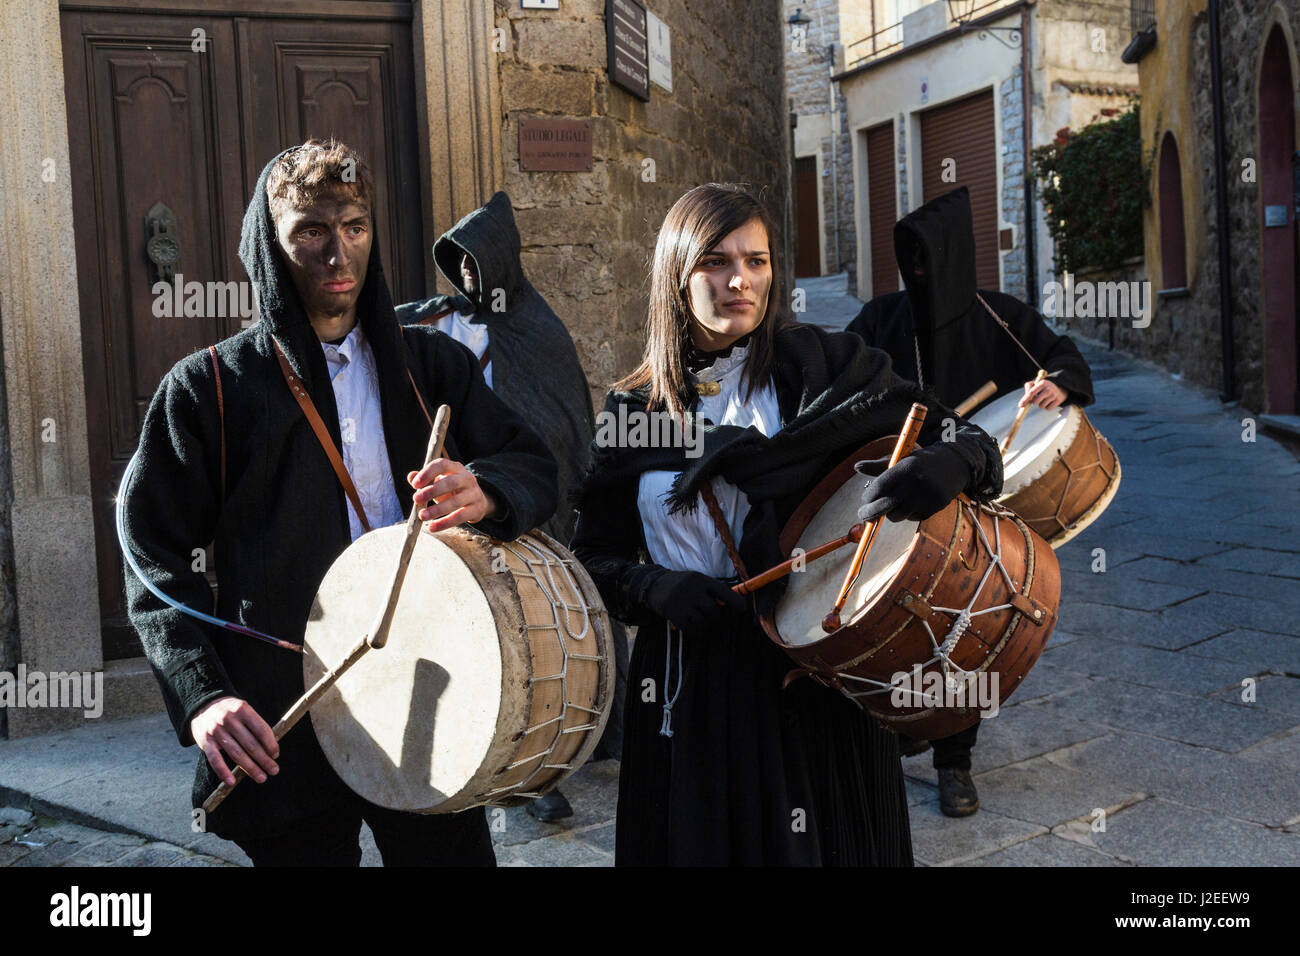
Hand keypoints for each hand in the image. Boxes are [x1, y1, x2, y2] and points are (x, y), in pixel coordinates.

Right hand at [190, 696, 278, 786]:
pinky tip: (232, 781)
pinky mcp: (205, 742)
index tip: (276, 755)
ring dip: (250, 768)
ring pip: (236, 753)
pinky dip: (223, 771)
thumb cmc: (230, 711)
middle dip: (264, 759)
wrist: (203, 706)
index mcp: (242, 710)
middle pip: (250, 744)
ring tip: (261, 777)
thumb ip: (255, 725)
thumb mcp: (243, 710)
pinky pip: (215, 759)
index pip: (261, 730)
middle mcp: (229, 720)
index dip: (270, 744)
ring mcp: (216, 731)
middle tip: (274, 770)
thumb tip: (271, 747)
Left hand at [408, 458, 497, 532]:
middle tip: (416, 499)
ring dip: (437, 510)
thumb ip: (424, 479)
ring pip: (455, 502)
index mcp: (455, 468)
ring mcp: (473, 494)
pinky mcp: (476, 509)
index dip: (428, 473)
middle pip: (450, 482)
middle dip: (432, 491)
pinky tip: (432, 527)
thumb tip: (411, 476)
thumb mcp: (438, 482)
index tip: (414, 485)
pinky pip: (460, 517)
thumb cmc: (452, 490)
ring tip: (422, 516)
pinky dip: (445, 523)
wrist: (477, 501)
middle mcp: (467, 478)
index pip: (442, 465)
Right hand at [645, 570, 748, 630]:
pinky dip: (694, 631)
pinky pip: (690, 628)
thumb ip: (711, 591)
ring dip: (704, 625)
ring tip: (699, 621)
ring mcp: (682, 602)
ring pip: (702, 621)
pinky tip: (691, 626)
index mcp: (701, 580)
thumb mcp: (696, 581)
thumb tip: (731, 606)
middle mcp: (692, 589)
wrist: (654, 585)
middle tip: (713, 620)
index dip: (735, 602)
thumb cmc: (682, 585)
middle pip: (712, 610)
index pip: (724, 592)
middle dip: (715, 618)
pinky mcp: (673, 613)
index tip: (742, 610)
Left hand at [857, 444, 971, 522]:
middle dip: (869, 513)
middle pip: (884, 506)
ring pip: (896, 516)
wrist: (953, 464)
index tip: (863, 502)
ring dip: (890, 513)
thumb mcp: (900, 459)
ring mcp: (926, 497)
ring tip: (894, 504)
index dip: (868, 497)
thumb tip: (856, 467)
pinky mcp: (934, 508)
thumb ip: (878, 466)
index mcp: (904, 468)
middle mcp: (915, 483)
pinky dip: (908, 514)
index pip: (879, 487)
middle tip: (863, 515)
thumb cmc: (919, 462)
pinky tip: (913, 502)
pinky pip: (912, 518)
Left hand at [1018, 378, 1066, 409]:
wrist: (1060, 389)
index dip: (1025, 399)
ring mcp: (1054, 394)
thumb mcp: (1037, 384)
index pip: (1031, 392)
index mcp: (1042, 383)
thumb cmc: (1044, 387)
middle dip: (1035, 402)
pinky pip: (1048, 408)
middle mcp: (1049, 388)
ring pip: (1042, 406)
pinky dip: (1047, 407)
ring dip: (1041, 404)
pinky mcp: (1059, 400)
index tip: (1020, 405)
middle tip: (1038, 398)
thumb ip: (1029, 387)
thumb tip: (1025, 395)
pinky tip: (1050, 401)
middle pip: (1035, 401)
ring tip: (1045, 399)